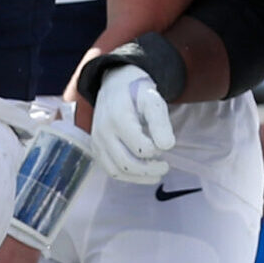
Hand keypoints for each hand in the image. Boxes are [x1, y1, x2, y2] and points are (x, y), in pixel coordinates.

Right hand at [89, 66, 175, 182]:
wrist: (114, 85)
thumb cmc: (137, 92)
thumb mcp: (152, 100)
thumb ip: (160, 122)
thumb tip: (167, 146)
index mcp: (118, 118)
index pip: (140, 148)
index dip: (157, 151)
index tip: (166, 144)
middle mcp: (103, 132)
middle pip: (127, 163)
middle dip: (150, 169)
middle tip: (165, 166)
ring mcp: (97, 142)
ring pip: (117, 171)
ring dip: (139, 177)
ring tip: (156, 173)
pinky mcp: (96, 149)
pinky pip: (110, 170)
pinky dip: (128, 177)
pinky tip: (142, 174)